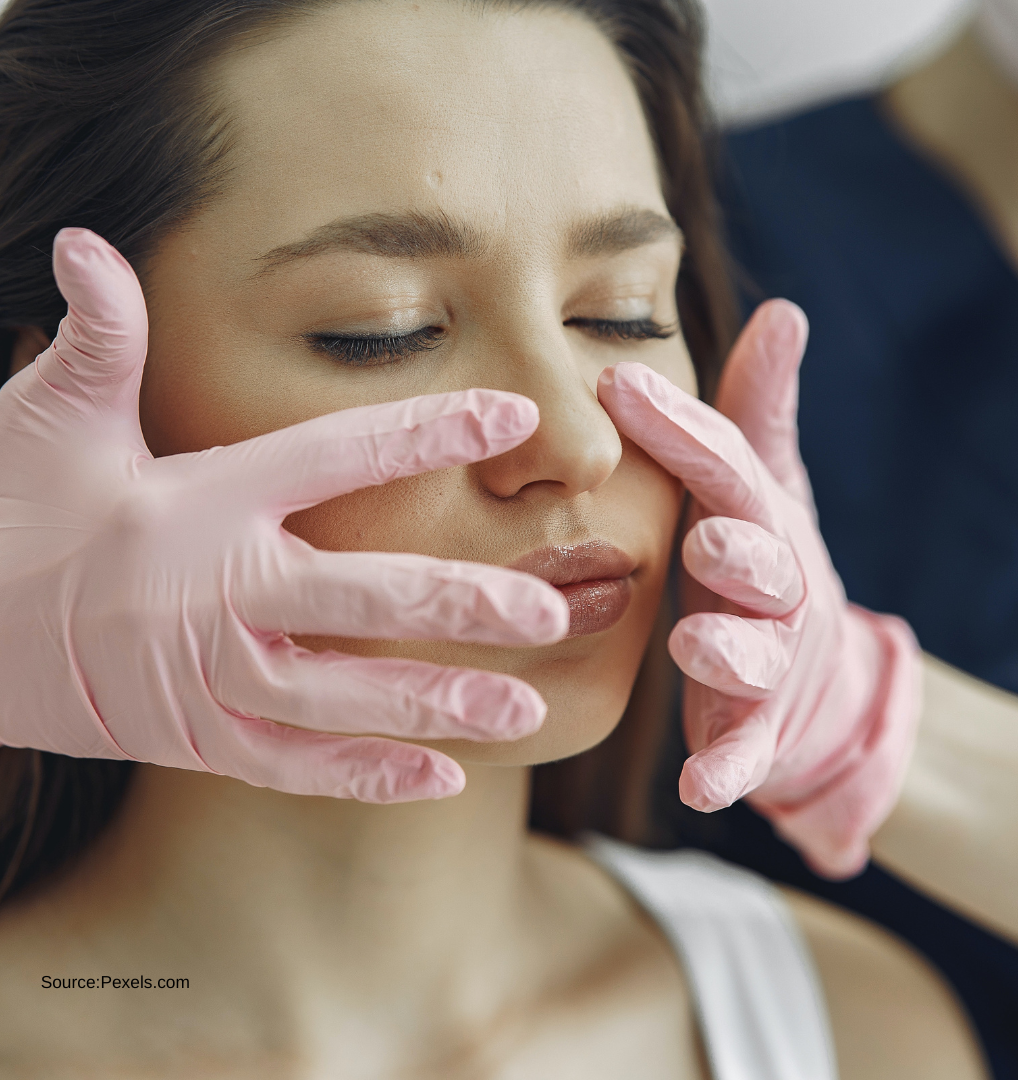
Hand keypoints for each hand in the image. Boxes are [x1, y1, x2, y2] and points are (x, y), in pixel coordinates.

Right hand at [0, 229, 567, 799]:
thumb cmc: (12, 518)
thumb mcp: (50, 419)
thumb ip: (96, 337)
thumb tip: (87, 240)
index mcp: (202, 502)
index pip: (334, 456)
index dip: (425, 433)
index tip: (511, 416)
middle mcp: (219, 593)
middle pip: (360, 599)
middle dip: (458, 604)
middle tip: (549, 608)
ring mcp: (210, 679)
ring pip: (343, 699)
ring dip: (437, 704)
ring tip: (528, 708)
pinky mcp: (200, 740)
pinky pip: (296, 765)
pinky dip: (368, 774)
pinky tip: (444, 776)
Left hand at [597, 303, 921, 877]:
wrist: (819, 684)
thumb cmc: (764, 567)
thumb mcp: (766, 488)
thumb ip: (758, 411)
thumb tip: (784, 309)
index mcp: (760, 524)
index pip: (728, 472)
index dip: (681, 431)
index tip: (616, 384)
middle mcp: (774, 592)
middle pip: (762, 566)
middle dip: (738, 551)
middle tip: (703, 535)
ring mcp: (772, 667)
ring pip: (755, 659)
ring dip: (729, 654)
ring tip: (695, 646)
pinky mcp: (759, 732)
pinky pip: (745, 753)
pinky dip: (728, 771)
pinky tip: (699, 791)